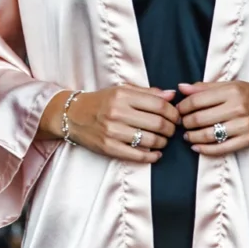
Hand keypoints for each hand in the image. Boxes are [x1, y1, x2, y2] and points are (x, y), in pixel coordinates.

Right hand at [39, 86, 180, 162]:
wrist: (72, 115)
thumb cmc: (101, 102)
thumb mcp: (122, 90)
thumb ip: (147, 93)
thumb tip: (172, 95)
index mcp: (123, 95)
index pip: (159, 104)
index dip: (173, 112)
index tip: (176, 117)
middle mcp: (117, 112)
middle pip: (157, 123)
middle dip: (170, 129)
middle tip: (172, 131)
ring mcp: (112, 131)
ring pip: (150, 140)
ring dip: (162, 143)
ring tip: (163, 141)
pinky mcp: (108, 147)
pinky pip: (137, 155)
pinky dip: (151, 156)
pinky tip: (156, 154)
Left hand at [176, 80, 248, 155]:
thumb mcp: (230, 86)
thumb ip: (204, 88)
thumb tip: (181, 88)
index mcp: (231, 91)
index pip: (196, 101)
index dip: (182, 107)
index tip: (178, 110)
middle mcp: (238, 107)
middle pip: (199, 119)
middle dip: (185, 123)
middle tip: (181, 124)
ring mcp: (243, 125)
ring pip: (207, 135)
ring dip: (192, 137)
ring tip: (187, 135)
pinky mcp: (248, 140)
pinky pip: (220, 148)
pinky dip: (204, 149)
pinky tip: (196, 146)